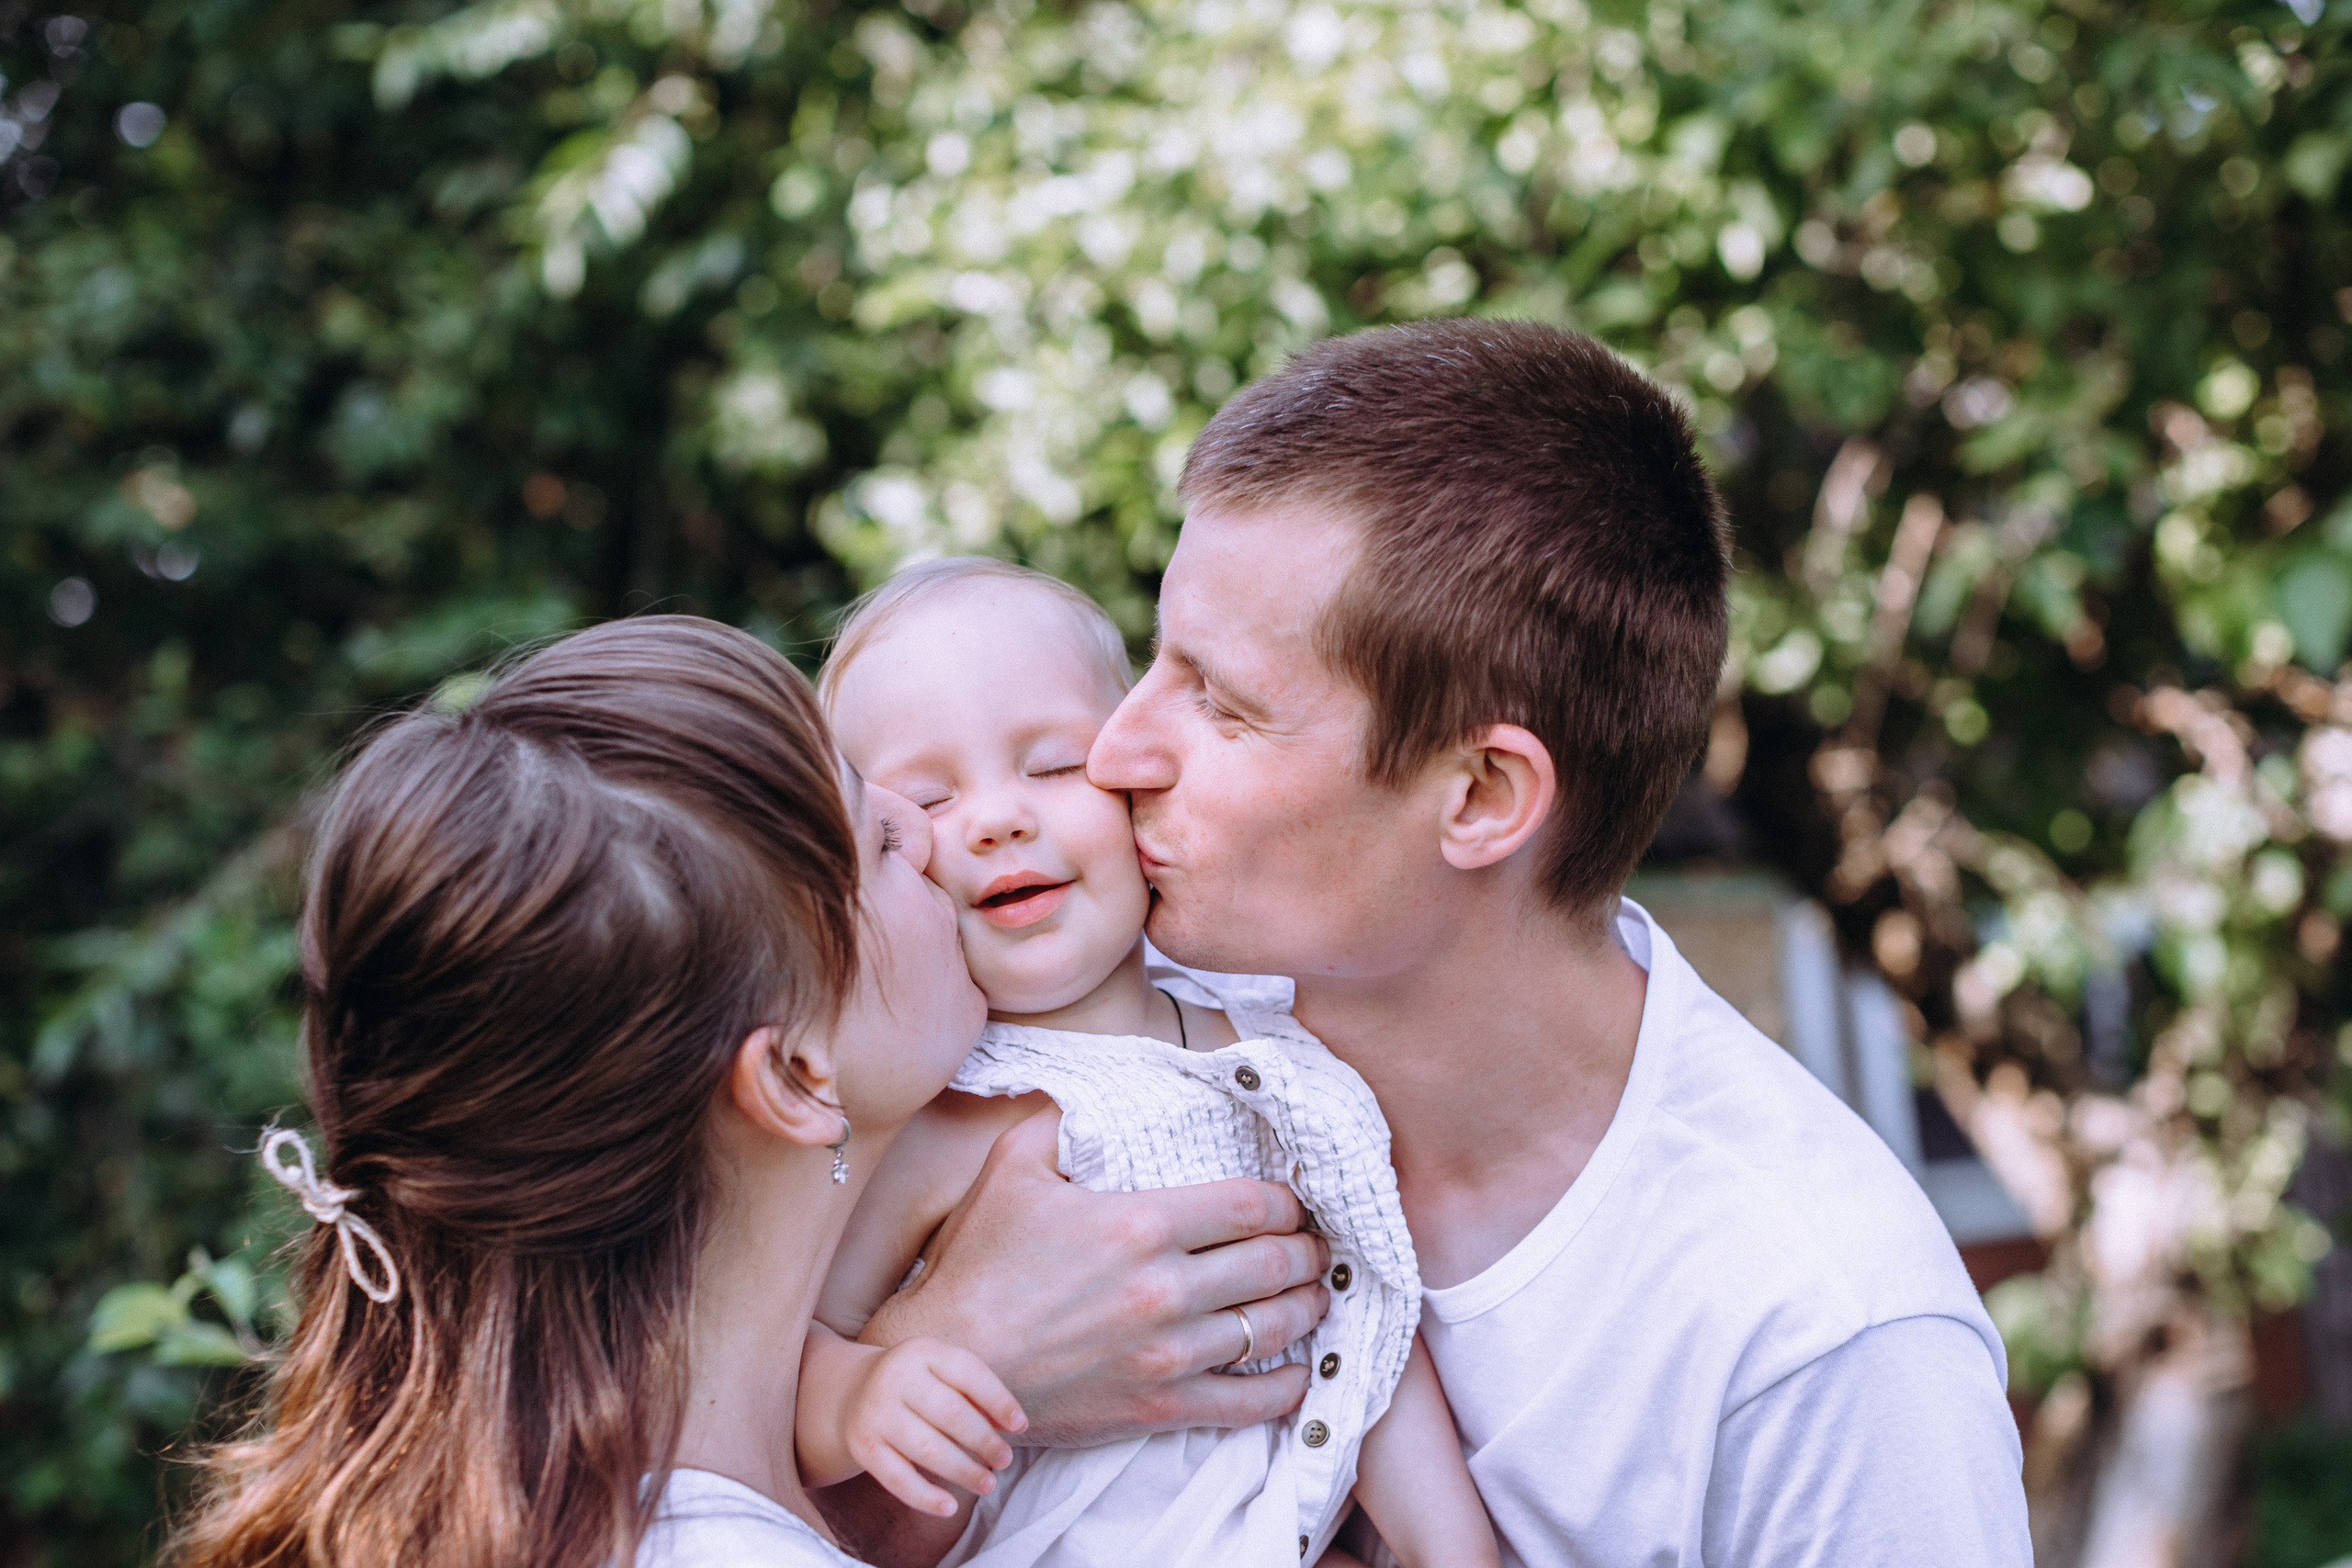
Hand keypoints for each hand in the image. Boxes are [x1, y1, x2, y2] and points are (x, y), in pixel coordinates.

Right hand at [838, 1337, 1027, 1517]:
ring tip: (988, 1483)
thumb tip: (1011, 1425)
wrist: (853, 1391)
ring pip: (926, 1448)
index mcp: (922, 1351)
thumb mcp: (942, 1373)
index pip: (967, 1372)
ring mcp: (875, 1413)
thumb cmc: (917, 1385)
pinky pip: (898, 1478)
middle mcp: (894, 1377)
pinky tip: (950, 1507)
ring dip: (963, 1470)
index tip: (1021, 1426)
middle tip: (1005, 1460)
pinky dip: (925, 1496)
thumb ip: (976, 1393)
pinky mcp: (863, 1446)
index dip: (998, 1400)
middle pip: (949, 1413)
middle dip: (983, 1441)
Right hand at [863, 1111, 1331, 1445]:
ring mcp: (1166, 1354)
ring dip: (1305, 1308)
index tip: (1295, 1202)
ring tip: (1314, 1294)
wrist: (949, 1361)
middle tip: (1316, 1246)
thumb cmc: (976, 1265)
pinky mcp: (1157, 1405)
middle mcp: (1165, 1289)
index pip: (1251, 1206)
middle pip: (1273, 1264)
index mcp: (1141, 1224)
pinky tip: (1296, 1373)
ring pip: (1270, 1328)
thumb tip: (1084, 1091)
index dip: (1288, 1202)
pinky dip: (1284, 1388)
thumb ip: (1057, 1120)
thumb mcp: (1010, 1168)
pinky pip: (1245, 1402)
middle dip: (1307, 1251)